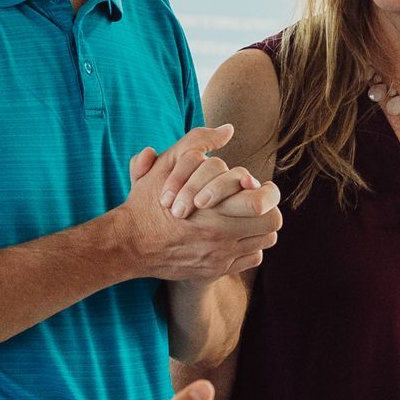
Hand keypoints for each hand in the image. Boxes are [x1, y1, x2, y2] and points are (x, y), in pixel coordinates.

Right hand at [119, 129, 279, 279]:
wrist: (129, 244)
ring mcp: (220, 256)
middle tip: (257, 201)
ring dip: (260, 227)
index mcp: (211, 209)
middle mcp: (220, 236)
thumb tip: (228, 129)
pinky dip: (248, 247)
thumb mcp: (167, 164)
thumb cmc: (147, 202)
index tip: (256, 185)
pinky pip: (251, 258)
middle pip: (270, 222)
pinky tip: (234, 236)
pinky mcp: (216, 271)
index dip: (265, 191)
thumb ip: (198, 141)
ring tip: (248, 217)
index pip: (261, 202)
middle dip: (268, 208)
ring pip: (264, 241)